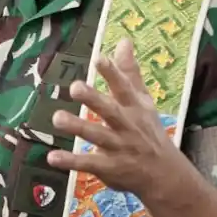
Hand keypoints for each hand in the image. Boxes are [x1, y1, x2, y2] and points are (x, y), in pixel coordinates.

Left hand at [47, 40, 181, 197]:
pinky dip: (71, 161)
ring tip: (56, 118)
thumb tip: (123, 40)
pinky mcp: (109, 167)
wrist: (165, 175)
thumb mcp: (143, 101)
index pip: (123, 87)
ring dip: (77, 127)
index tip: (99, 58)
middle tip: (75, 87)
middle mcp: (126, 125)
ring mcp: (118, 147)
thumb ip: (129, 72)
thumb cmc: (148, 131)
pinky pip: (88, 164)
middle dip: (93, 99)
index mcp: (134, 108)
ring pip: (96, 136)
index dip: (112, 73)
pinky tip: (52, 157)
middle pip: (110, 110)